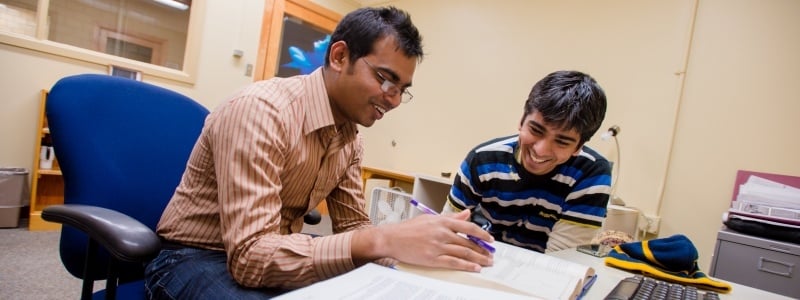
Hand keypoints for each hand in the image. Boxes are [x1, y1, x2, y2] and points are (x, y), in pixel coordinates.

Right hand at [353, 210, 493, 271]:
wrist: (391, 238)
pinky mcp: (432, 258)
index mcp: (442, 221)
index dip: (482, 234)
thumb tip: (466, 214)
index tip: (490, 240)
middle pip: (468, 242)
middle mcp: (442, 233)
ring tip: (487, 263)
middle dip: (482, 250)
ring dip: (478, 259)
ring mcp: (438, 246)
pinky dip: (466, 266)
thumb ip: (450, 217)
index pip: (468, 227)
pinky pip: (453, 263)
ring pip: (463, 253)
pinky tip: (475, 268)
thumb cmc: (408, 228)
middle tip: (491, 255)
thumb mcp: (430, 218)